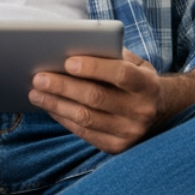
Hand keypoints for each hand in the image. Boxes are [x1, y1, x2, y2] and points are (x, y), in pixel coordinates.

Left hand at [28, 49, 161, 153]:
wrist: (159, 111)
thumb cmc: (135, 78)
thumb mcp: (133, 62)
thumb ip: (110, 54)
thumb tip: (72, 48)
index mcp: (148, 85)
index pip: (121, 75)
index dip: (94, 68)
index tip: (67, 62)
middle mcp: (142, 111)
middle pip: (97, 98)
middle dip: (64, 87)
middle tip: (39, 77)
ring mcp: (130, 132)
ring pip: (86, 118)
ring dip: (56, 104)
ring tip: (35, 93)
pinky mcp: (116, 147)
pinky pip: (84, 133)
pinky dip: (63, 118)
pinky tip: (49, 107)